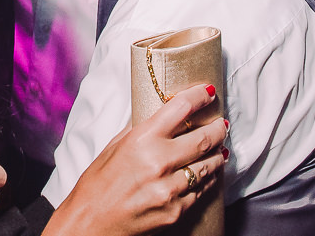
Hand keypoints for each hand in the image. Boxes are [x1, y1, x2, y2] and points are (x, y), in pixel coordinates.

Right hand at [46, 84, 227, 235]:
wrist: (92, 221)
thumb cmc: (98, 183)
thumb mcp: (115, 146)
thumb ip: (142, 129)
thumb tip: (164, 116)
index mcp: (142, 139)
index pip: (181, 108)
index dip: (199, 96)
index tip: (208, 92)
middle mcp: (159, 162)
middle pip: (204, 138)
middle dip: (218, 128)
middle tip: (222, 124)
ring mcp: (170, 189)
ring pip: (209, 166)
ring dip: (218, 154)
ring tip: (220, 147)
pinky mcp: (177, 210)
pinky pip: (202, 190)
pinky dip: (208, 178)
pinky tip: (209, 172)